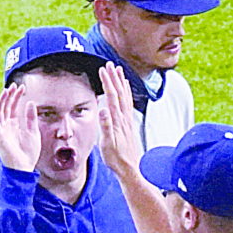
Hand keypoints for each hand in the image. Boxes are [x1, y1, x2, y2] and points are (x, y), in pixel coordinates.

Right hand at [0, 84, 38, 171]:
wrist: (24, 167)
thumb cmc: (29, 152)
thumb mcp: (33, 131)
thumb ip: (31, 117)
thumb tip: (30, 102)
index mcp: (15, 124)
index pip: (14, 106)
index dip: (17, 96)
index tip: (22, 87)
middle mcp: (7, 125)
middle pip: (6, 106)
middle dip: (9, 95)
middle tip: (14, 85)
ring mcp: (2, 130)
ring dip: (2, 100)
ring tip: (7, 90)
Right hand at [97, 62, 139, 179]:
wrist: (130, 168)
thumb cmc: (116, 158)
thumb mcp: (107, 144)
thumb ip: (106, 126)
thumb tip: (104, 109)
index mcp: (117, 120)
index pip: (112, 96)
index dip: (107, 82)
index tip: (102, 69)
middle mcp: (124, 118)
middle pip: (120, 92)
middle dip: (114, 77)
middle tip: (109, 64)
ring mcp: (128, 120)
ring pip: (125, 96)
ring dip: (121, 82)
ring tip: (118, 70)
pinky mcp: (129, 124)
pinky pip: (128, 103)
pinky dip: (127, 93)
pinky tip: (125, 89)